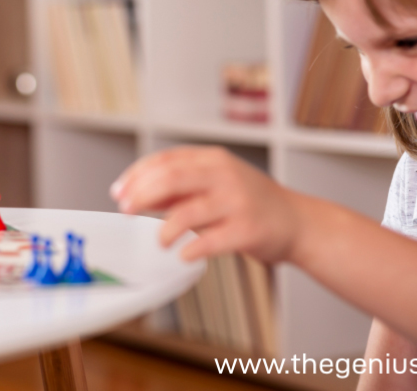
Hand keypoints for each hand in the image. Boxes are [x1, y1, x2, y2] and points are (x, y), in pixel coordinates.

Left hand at [110, 146, 311, 262]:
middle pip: (172, 179)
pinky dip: (192, 249)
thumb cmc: (250, 203)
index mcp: (213, 160)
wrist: (298, 222)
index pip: (166, 160)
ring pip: (189, 212)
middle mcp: (225, 175)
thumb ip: (179, 187)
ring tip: (159, 242)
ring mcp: (238, 202)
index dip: (137, 175)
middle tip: (127, 211)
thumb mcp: (215, 184)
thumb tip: (136, 193)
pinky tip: (184, 255)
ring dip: (165, 229)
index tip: (119, 192)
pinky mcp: (248, 230)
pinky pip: (212, 241)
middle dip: (142, 195)